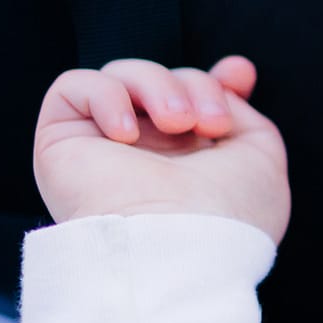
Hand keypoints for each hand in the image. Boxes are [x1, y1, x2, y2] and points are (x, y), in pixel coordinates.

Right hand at [34, 56, 290, 244]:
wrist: (180, 247)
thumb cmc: (228, 216)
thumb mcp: (261, 159)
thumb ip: (247, 115)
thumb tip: (225, 83)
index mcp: (189, 162)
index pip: (192, 102)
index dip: (214, 80)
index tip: (237, 74)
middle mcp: (144, 154)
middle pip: (166, 81)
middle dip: (196, 85)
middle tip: (209, 123)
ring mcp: (101, 147)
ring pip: (124, 75)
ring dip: (159, 86)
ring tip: (178, 123)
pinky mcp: (61, 143)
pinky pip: (73, 86)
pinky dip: (106, 96)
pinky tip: (126, 136)